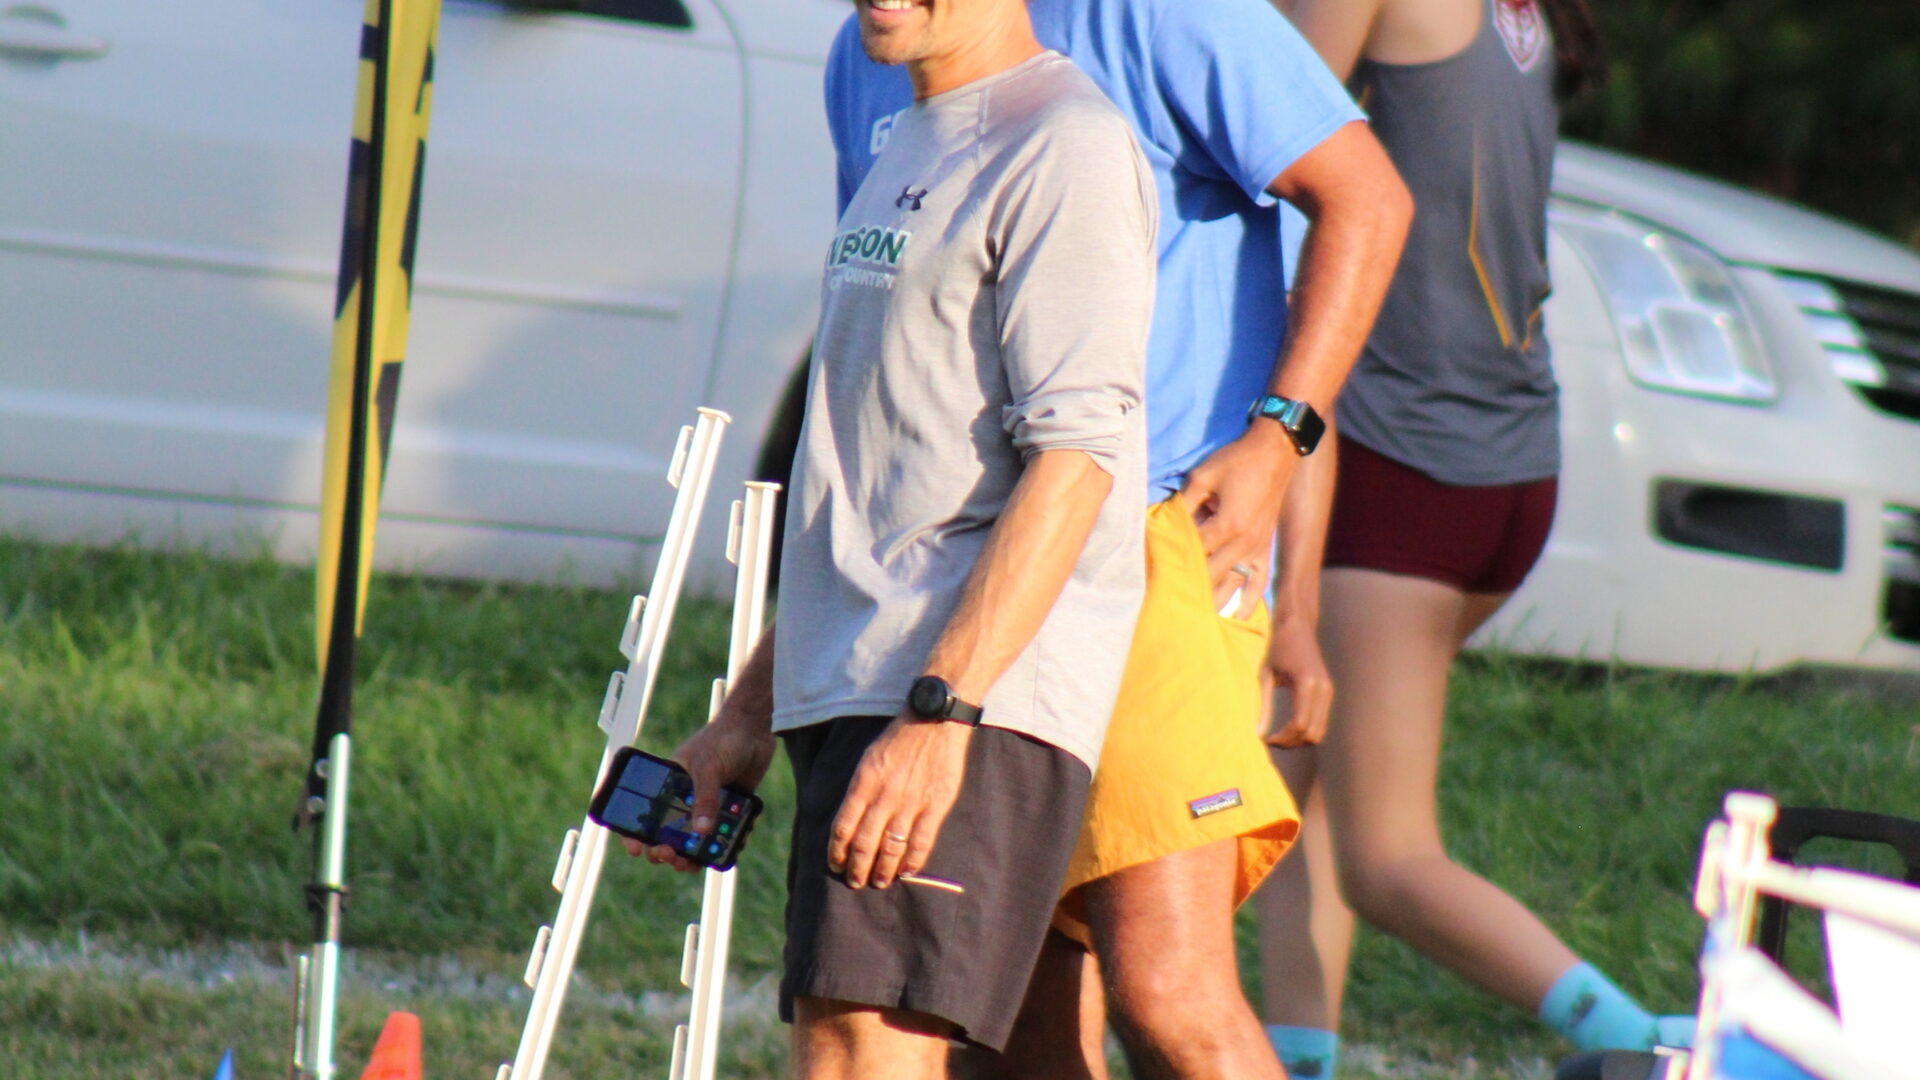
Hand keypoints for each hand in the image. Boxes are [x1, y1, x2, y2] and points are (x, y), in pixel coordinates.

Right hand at [623, 713, 777, 872]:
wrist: (754, 729)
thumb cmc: (723, 740)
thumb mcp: (708, 768)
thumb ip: (705, 798)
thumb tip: (701, 832)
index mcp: (669, 785)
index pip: (645, 812)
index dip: (635, 833)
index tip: (636, 849)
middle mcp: (684, 798)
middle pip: (667, 833)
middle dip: (665, 850)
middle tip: (672, 857)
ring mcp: (707, 805)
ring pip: (694, 840)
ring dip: (691, 856)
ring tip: (693, 864)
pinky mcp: (728, 809)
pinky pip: (722, 835)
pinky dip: (724, 846)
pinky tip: (729, 849)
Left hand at [828, 715, 971, 888]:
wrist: (933, 721)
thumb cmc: (897, 741)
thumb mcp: (868, 760)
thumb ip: (860, 791)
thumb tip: (850, 822)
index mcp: (864, 783)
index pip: (843, 826)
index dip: (837, 851)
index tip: (835, 865)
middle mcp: (884, 796)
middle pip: (865, 842)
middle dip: (857, 867)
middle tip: (855, 881)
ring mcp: (911, 802)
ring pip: (891, 847)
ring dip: (883, 870)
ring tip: (878, 882)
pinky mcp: (935, 805)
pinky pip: (921, 841)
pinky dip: (912, 861)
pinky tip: (906, 872)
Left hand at [1181, 424, 1298, 617]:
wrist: (1275, 453)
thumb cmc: (1237, 461)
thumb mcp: (1203, 476)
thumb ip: (1184, 503)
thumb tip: (1165, 522)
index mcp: (1227, 524)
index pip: (1194, 551)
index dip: (1173, 559)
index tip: (1155, 571)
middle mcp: (1244, 543)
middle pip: (1210, 574)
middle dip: (1189, 587)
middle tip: (1168, 602)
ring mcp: (1257, 548)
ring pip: (1232, 584)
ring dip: (1213, 599)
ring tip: (1194, 615)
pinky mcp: (1265, 548)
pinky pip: (1259, 582)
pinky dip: (1249, 601)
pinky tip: (1238, 617)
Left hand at [1264, 608, 1331, 746]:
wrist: (1297, 626)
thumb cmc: (1277, 648)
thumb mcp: (1265, 675)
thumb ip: (1263, 705)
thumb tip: (1258, 734)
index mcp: (1306, 684)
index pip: (1298, 724)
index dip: (1283, 738)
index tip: (1266, 739)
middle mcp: (1322, 689)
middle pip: (1311, 733)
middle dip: (1291, 742)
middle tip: (1271, 740)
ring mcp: (1328, 691)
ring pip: (1318, 732)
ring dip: (1299, 739)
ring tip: (1278, 736)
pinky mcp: (1328, 692)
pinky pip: (1320, 722)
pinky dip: (1305, 730)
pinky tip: (1287, 727)